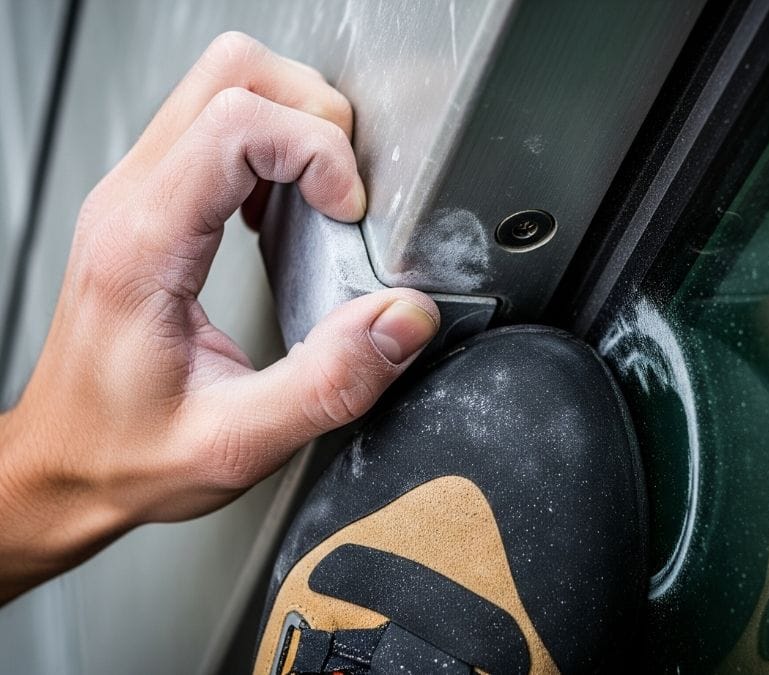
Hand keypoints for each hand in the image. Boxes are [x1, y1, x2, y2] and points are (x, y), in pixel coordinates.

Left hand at [0, 32, 438, 602]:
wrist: (63, 465)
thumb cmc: (127, 454)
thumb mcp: (238, 443)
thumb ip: (330, 383)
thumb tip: (405, 318)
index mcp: (145, 245)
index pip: (236, 122)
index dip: (317, 151)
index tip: (349, 213)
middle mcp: (131, 200)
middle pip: (232, 73)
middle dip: (314, 117)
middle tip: (344, 193)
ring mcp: (136, 192)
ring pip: (225, 84)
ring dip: (296, 126)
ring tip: (321, 202)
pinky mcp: (152, 201)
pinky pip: (219, 125)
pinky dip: (274, 148)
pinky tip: (287, 213)